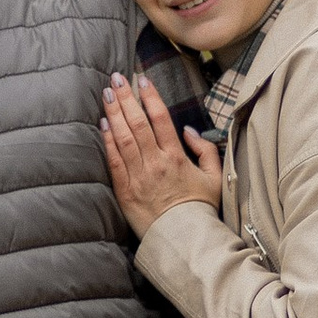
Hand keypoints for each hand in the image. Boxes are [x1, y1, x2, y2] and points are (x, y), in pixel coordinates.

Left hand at [100, 73, 224, 231]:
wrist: (184, 239)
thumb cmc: (201, 208)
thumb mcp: (214, 178)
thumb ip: (206, 151)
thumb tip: (188, 131)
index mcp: (176, 157)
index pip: (161, 118)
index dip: (150, 96)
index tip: (141, 79)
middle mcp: (155, 163)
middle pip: (137, 123)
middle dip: (125, 97)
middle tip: (116, 78)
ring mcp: (138, 176)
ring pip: (123, 138)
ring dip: (113, 113)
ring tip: (106, 93)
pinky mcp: (125, 190)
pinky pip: (114, 161)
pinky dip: (107, 141)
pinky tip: (102, 123)